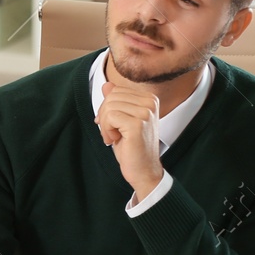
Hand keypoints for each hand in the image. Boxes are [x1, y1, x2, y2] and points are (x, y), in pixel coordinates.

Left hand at [96, 82, 164, 201]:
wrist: (143, 170)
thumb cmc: (131, 146)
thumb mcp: (121, 120)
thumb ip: (115, 102)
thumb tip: (107, 85)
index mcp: (149, 99)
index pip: (115, 91)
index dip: (107, 108)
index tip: (111, 124)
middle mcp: (150, 103)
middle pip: (111, 97)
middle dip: (104, 116)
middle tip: (111, 133)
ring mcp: (146, 113)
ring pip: (109, 107)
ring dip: (105, 125)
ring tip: (114, 137)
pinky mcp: (138, 124)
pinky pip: (110, 117)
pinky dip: (106, 130)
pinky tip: (115, 140)